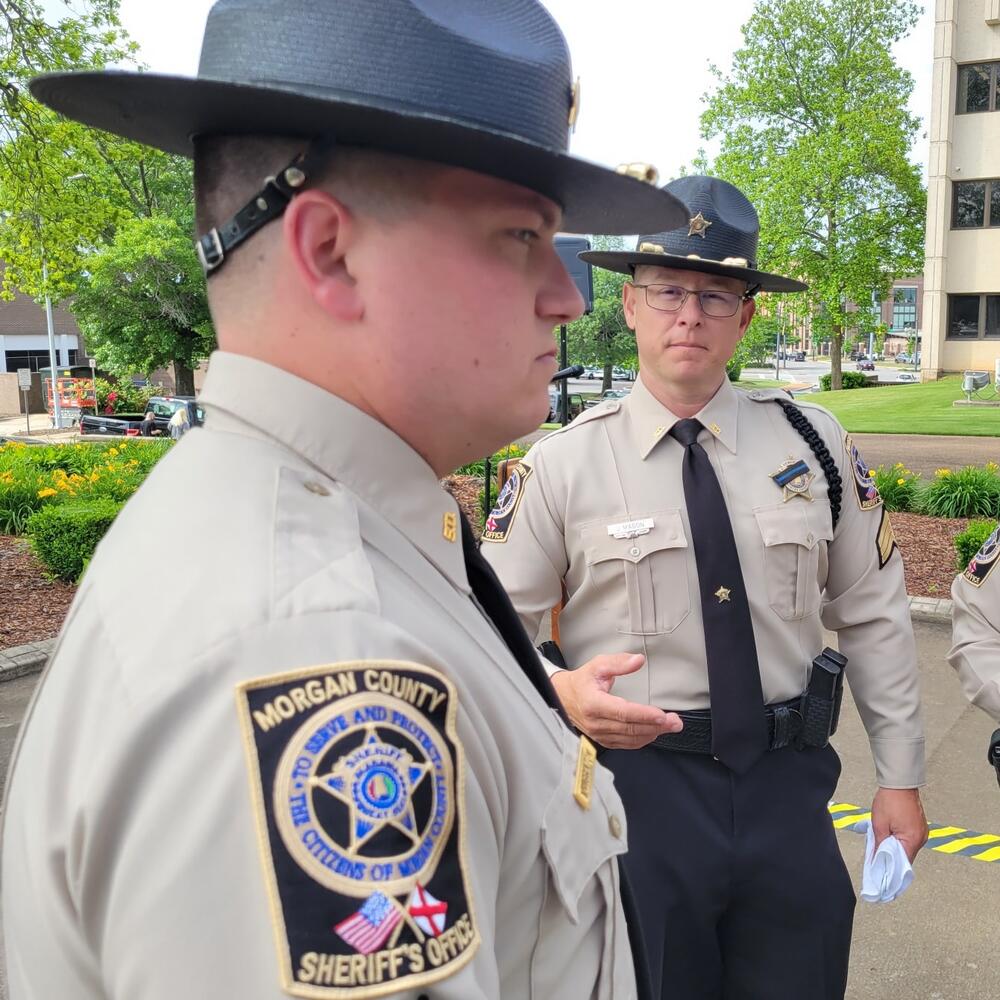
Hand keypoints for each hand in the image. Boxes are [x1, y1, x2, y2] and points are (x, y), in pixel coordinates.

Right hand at [550, 653, 682, 749]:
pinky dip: (643, 738)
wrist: (563, 697)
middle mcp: (595, 723)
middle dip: (656, 726)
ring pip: (630, 738)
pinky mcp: (603, 741)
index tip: (662, 715)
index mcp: (593, 703)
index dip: (643, 715)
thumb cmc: (582, 681)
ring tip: (670, 726)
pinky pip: (626, 744)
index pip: (622, 712)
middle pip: (630, 728)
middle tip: (675, 722)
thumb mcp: (598, 665)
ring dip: (653, 733)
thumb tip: (638, 660)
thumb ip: (619, 663)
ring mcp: (599, 734)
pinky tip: (654, 731)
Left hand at [870, 787, 927, 862]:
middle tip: (878, 851)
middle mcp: (921, 838)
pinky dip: (900, 837)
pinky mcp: (919, 825)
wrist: (899, 783)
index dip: (891, 866)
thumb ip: (879, 844)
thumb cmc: (890, 800)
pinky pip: (909, 837)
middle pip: (905, 855)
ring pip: (907, 846)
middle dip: (891, 855)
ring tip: (883, 838)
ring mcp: (921, 831)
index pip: (903, 863)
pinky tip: (890, 832)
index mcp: (913, 840)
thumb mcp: (879, 825)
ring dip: (895, 845)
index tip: (880, 867)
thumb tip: (877, 858)